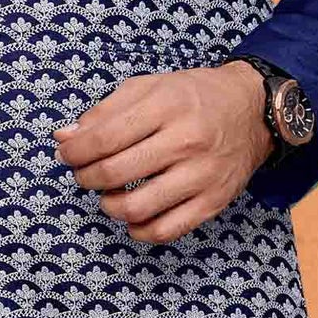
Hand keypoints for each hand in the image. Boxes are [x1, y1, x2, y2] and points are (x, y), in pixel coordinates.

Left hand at [52, 61, 273, 243]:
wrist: (252, 111)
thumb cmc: (194, 97)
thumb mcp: (149, 87)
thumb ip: (103, 112)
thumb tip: (64, 138)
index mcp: (166, 106)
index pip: (103, 138)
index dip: (74, 152)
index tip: (68, 154)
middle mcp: (185, 141)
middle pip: (114, 173)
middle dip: (86, 178)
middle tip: (85, 174)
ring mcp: (201, 175)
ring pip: (136, 208)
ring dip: (108, 206)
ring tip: (108, 196)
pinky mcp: (213, 202)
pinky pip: (165, 230)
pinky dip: (139, 230)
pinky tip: (133, 216)